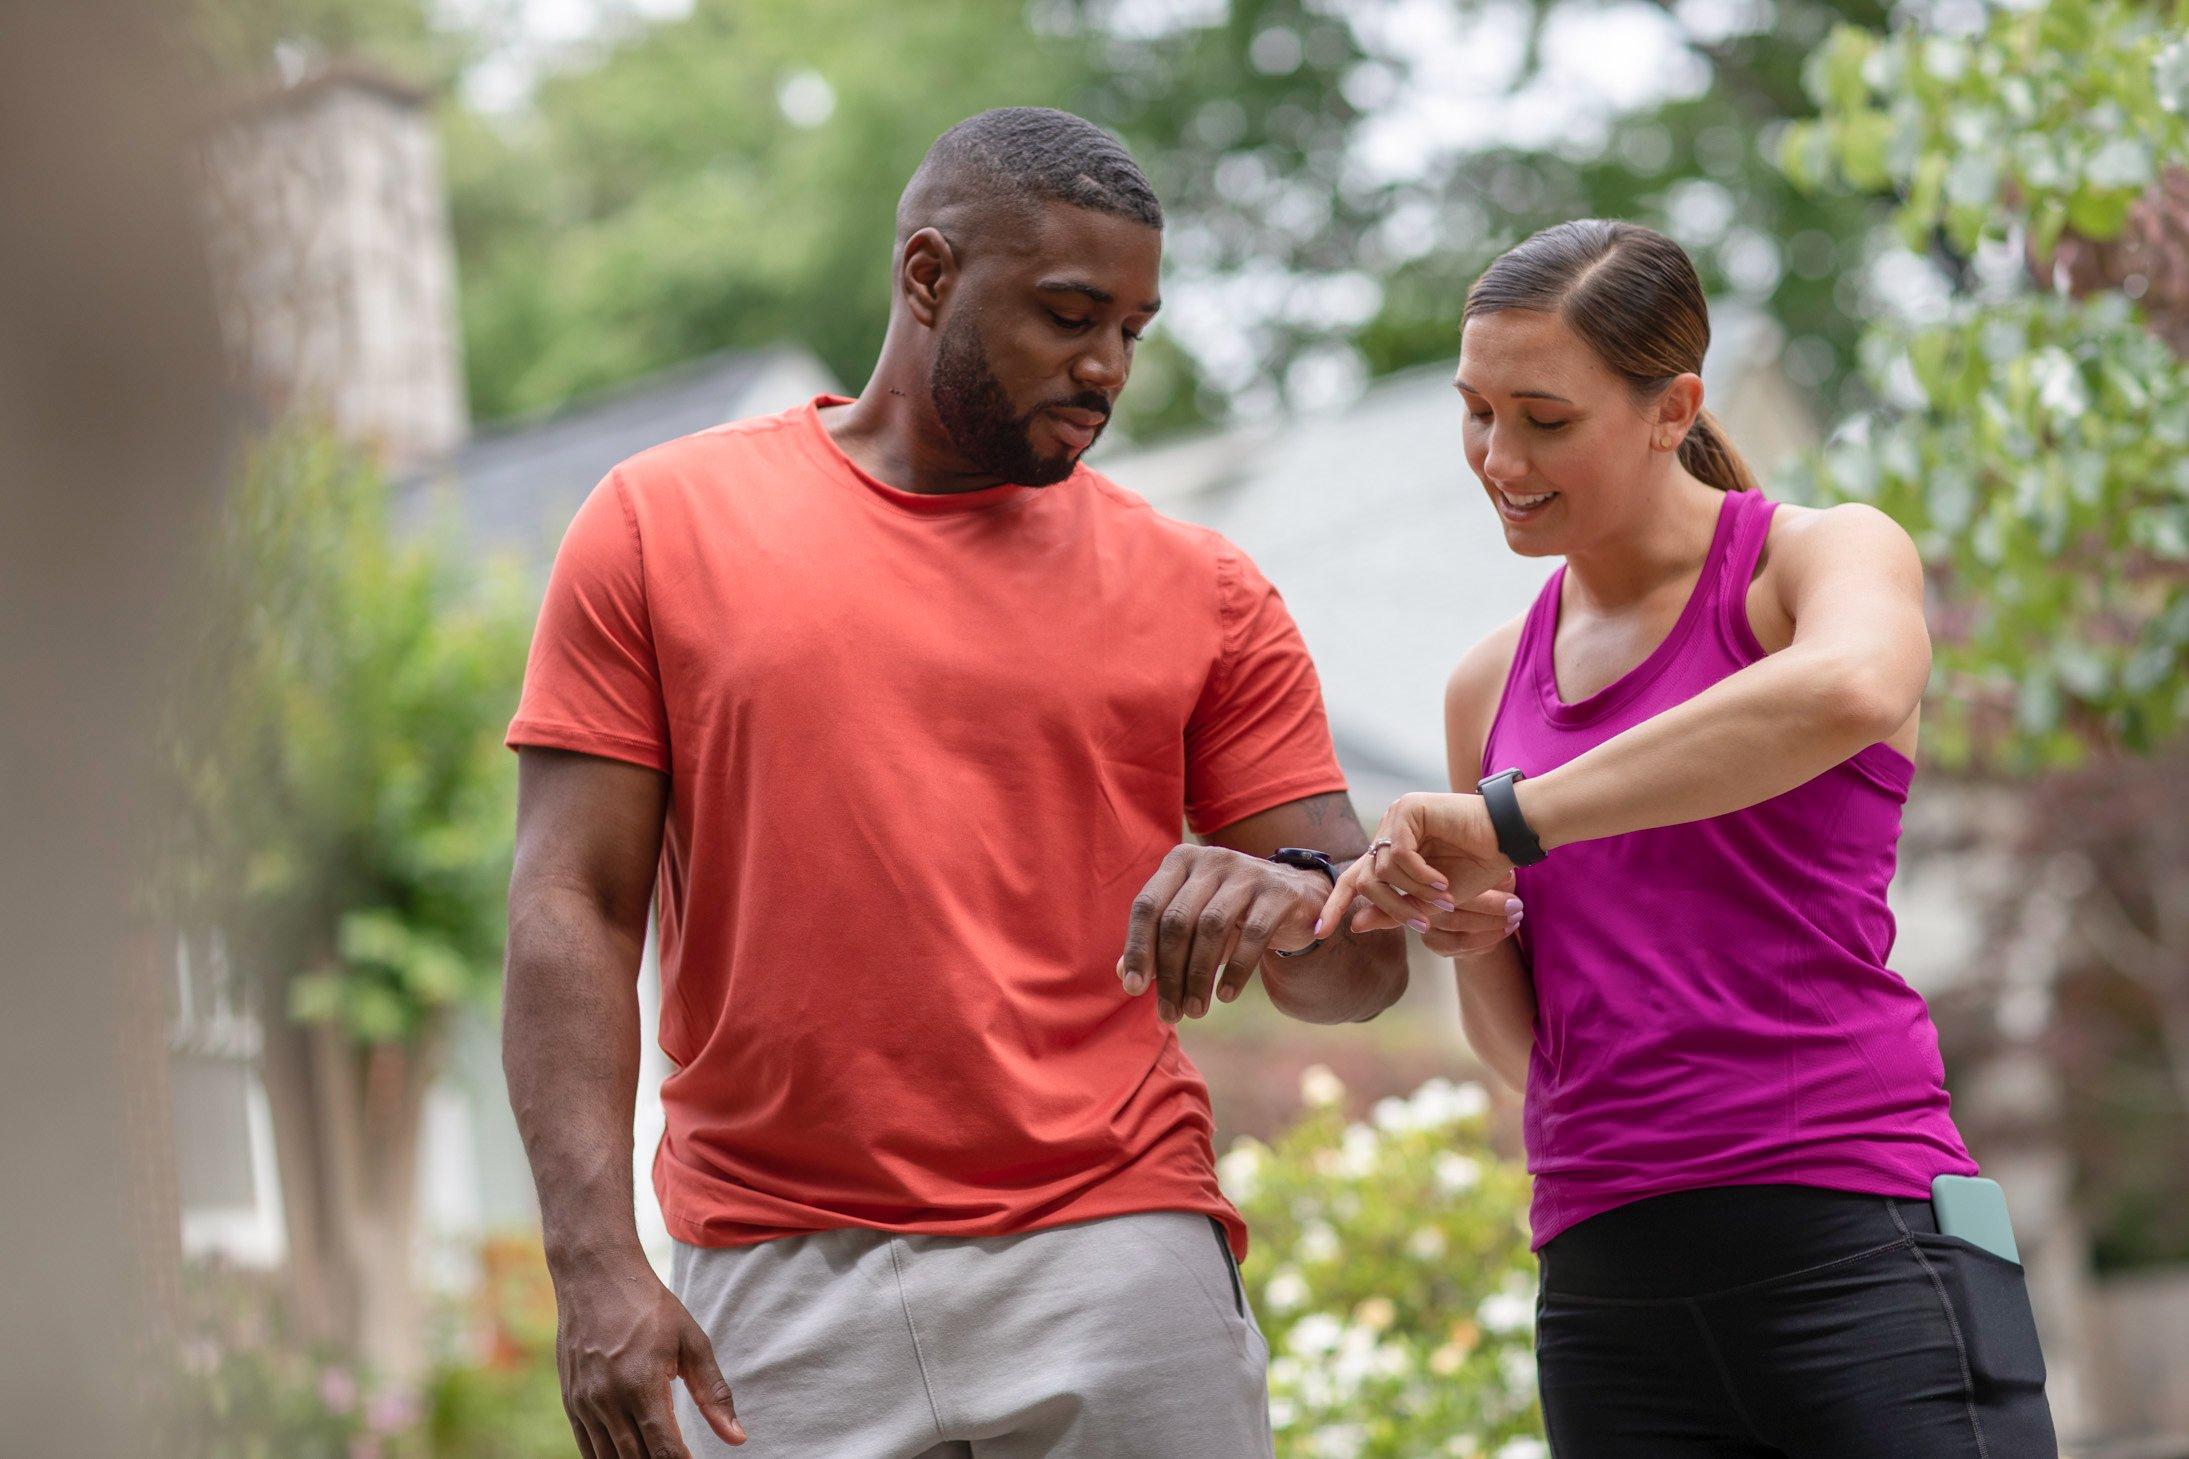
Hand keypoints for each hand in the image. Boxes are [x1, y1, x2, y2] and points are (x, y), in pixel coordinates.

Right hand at [553, 1259, 744, 1456]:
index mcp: (641, 1384)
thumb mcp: (691, 1341)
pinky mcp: (571, 1401)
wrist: (596, 1277)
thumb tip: (736, 1438)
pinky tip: (628, 1457)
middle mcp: (608, 1399)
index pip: (664, 1449)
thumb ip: (713, 1393)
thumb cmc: (650, 1307)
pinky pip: (587, 1448)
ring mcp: (585, 1403)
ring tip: (657, 1458)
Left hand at [1118, 844, 1324, 1021]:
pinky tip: (1225, 996)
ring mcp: (1248, 872)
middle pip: (1178, 920)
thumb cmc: (1232, 914)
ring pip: (1211, 928)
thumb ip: (1156, 944)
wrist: (1296, 898)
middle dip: (1170, 973)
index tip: (1134, 989)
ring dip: (1199, 976)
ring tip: (1195, 1011)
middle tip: (1170, 1013)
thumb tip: (1123, 974)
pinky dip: (1236, 969)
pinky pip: (1253, 934)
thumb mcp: (1192, 924)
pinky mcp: (1279, 892)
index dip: (1138, 948)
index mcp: (1181, 861)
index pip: (1147, 905)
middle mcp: (1212, 860)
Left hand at [1314, 793, 1514, 939]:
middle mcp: (1388, 834)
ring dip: (1413, 893)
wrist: (1507, 840)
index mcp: (1391, 854)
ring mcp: (1395, 818)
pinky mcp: (1407, 808)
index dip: (1335, 905)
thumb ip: (1394, 910)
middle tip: (1423, 923)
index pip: (1353, 879)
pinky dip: (1419, 876)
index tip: (1319, 932)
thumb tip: (1355, 925)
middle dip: (1392, 908)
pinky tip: (1442, 882)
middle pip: (1366, 879)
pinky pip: (1399, 854)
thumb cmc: (1475, 867)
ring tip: (1444, 898)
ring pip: (1381, 869)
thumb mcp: (1431, 900)